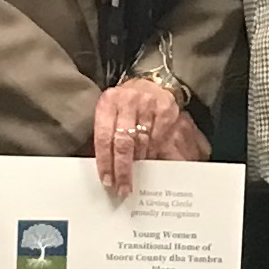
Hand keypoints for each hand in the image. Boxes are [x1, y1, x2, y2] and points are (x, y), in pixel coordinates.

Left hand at [91, 77, 208, 196]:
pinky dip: (154, 153)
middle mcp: (127, 101)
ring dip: (139, 163)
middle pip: (123, 142)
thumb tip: (102, 168)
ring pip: (142, 143)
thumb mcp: (111, 112)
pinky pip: (158, 139)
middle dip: (122, 169)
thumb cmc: (126, 104)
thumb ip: (105, 135)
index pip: (103, 137)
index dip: (105, 161)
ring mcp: (148, 104)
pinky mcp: (165, 109)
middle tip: (123, 187)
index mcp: (108, 103)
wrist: (152, 81)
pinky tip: (150, 161)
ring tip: (135, 177)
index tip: (107, 180)